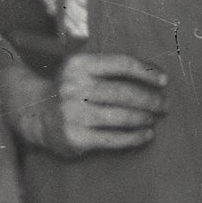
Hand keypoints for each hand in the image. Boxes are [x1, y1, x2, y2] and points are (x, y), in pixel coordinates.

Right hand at [25, 49, 169, 158]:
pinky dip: (134, 137)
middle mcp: (74, 87)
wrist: (36, 114)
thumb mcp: (82, 69)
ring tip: (153, 119)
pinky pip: (113, 138)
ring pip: (121, 116)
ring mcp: (74, 113)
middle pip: (123, 92)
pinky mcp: (75, 137)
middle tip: (164, 105)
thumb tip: (154, 76)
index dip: (146, 72)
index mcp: (79, 64)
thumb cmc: (71, 90)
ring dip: (143, 118)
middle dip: (150, 99)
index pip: (121, 63)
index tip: (164, 81)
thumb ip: (110, 68)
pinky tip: (146, 135)